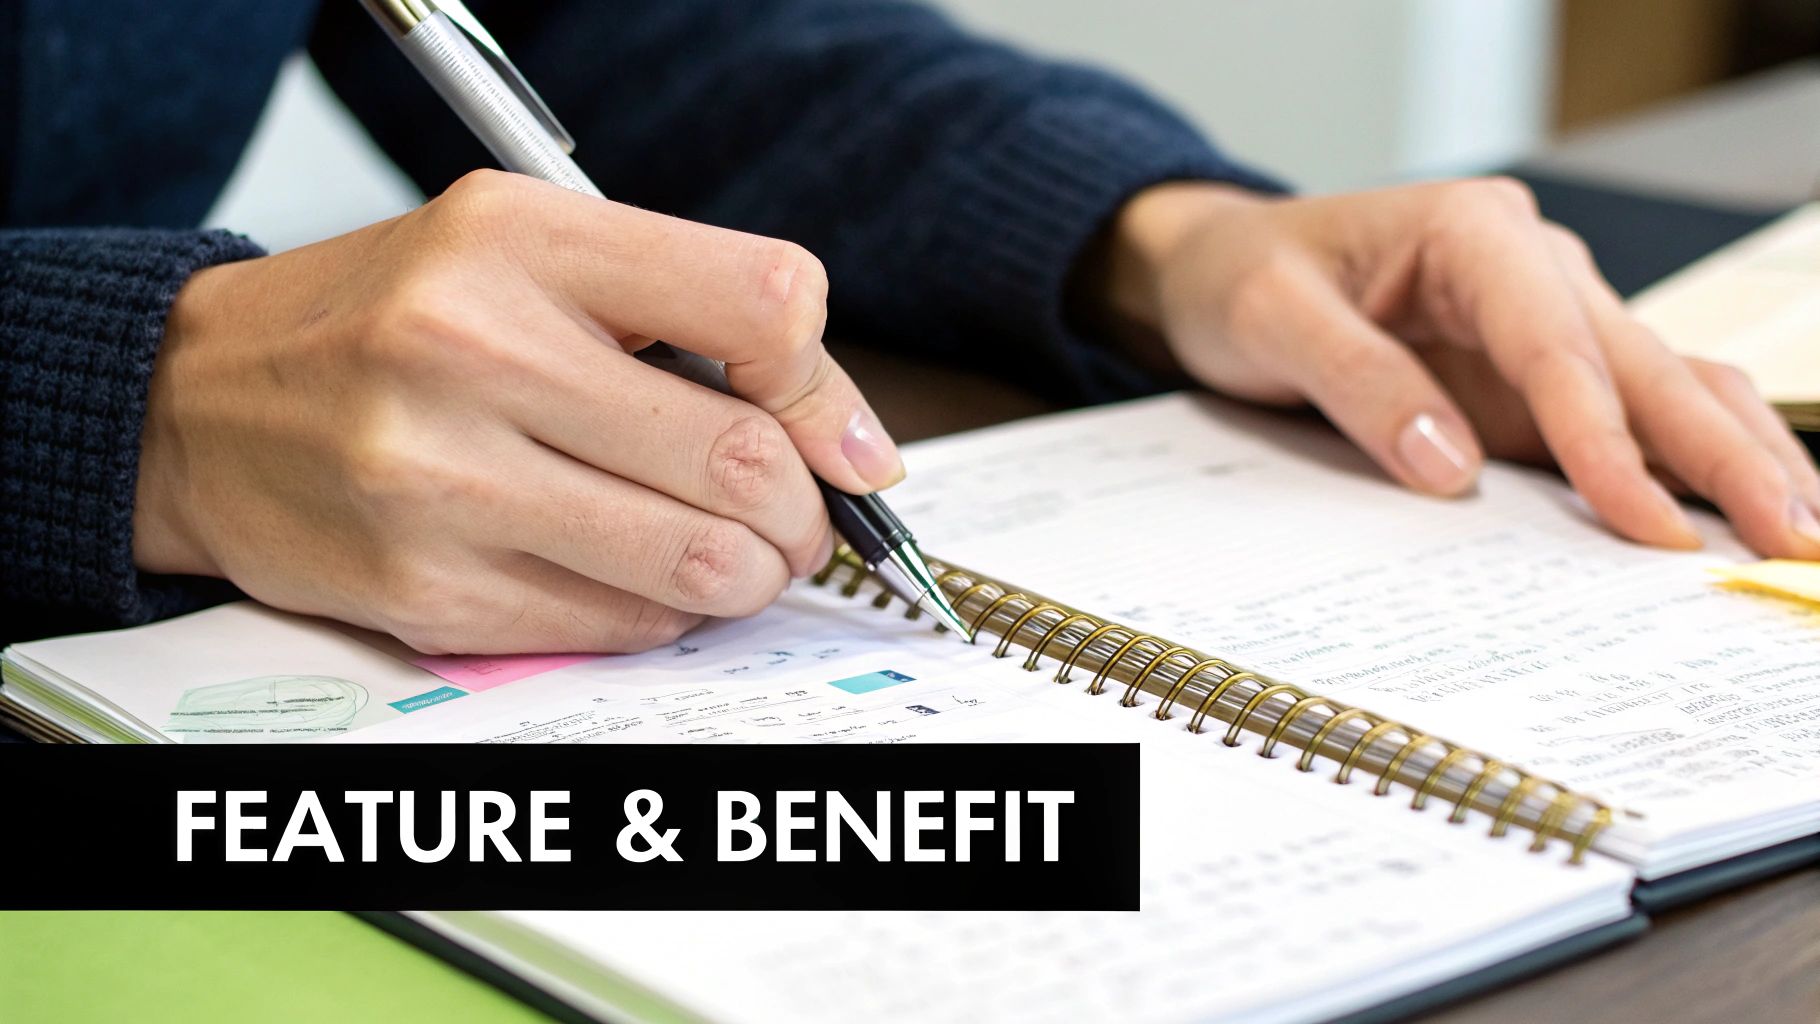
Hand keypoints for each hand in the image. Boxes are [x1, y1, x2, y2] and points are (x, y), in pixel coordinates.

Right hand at [134, 170, 904, 653]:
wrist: (198, 403)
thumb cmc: (391, 319)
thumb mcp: (527, 251)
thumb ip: (690, 313)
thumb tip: (854, 442)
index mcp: (520, 239)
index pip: (763, 305)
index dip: (825, 386)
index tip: (831, 432)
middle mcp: (475, 352)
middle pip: (743, 459)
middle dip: (807, 512)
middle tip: (801, 520)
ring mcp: (444, 481)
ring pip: (698, 563)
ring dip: (751, 574)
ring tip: (736, 554)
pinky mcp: (428, 590)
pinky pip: (621, 625)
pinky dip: (664, 611)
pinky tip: (638, 573)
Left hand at [1089, 178, 1819, 556]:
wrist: (1224, 268)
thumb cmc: (1244, 279)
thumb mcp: (1271, 320)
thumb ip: (1360, 384)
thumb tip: (1454, 469)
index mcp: (1471, 234)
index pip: (1556, 342)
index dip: (1604, 436)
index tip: (1642, 521)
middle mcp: (1531, 270)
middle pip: (1645, 363)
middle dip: (1722, 454)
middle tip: (1790, 539)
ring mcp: (1545, 325)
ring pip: (1667, 385)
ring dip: (1735, 459)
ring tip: (1796, 537)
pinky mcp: (1535, 381)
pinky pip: (1632, 415)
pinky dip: (1692, 462)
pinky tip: (1740, 512)